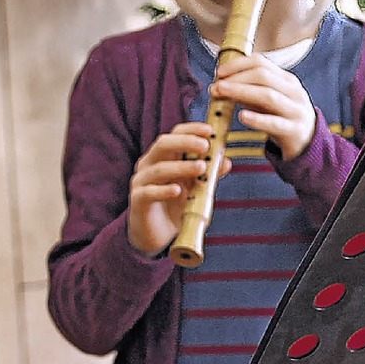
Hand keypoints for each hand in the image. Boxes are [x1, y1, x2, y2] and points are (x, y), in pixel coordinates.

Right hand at [128, 122, 231, 256]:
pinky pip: (148, 192)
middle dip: (185, 142)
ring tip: (201, 168)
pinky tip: (178, 191)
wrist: (157, 233)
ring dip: (181, 167)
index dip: (192, 129)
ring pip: (159, 168)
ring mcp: (141, 181)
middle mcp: (150, 163)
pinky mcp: (138, 200)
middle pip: (163, 144)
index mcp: (164, 156)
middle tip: (205, 146)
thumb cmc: (176, 204)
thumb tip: (226, 162)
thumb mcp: (197, 188)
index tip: (210, 131)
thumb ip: (210, 174)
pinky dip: (164, 190)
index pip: (175, 134)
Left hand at [211, 54, 315, 160]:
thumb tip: (222, 83)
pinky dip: (257, 119)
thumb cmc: (284, 118)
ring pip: (268, 95)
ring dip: (241, 92)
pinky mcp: (294, 130)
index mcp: (287, 80)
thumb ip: (250, 91)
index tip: (219, 72)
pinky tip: (242, 116)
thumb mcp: (270, 101)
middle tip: (215, 86)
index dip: (238, 65)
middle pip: (263, 76)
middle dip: (236, 78)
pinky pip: (275, 123)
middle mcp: (293, 91)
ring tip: (222, 94)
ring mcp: (296, 110)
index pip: (261, 62)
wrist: (309, 142)